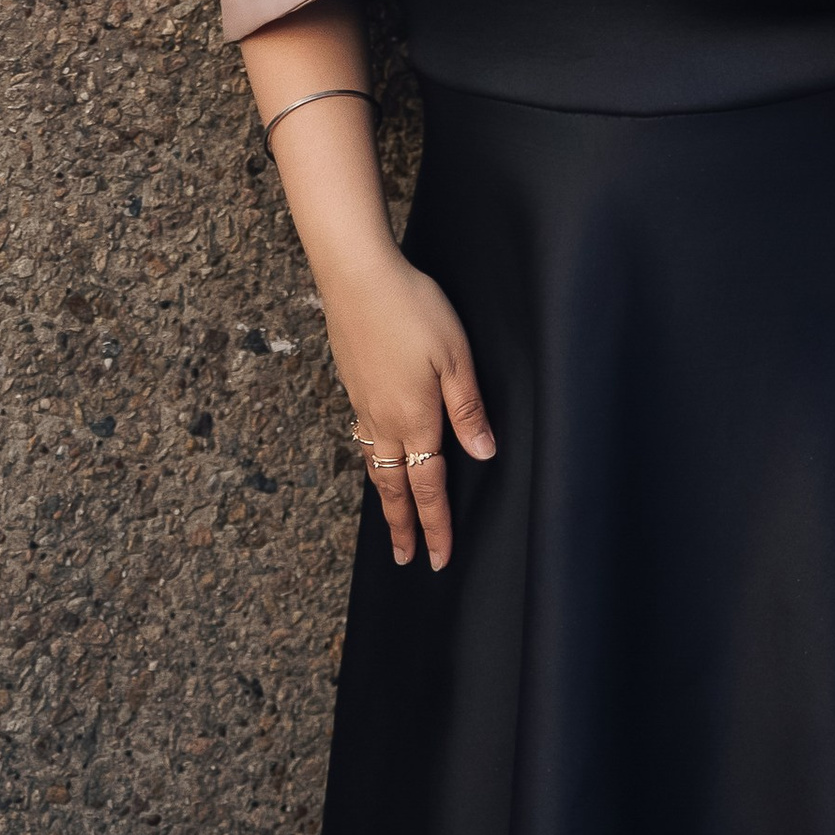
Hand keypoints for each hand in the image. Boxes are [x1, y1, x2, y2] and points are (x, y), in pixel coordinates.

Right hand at [320, 251, 496, 572]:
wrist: (356, 275)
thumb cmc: (412, 308)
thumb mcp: (455, 354)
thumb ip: (468, 407)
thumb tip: (483, 453)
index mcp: (415, 418)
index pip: (428, 486)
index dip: (435, 525)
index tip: (438, 559)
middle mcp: (384, 420)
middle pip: (394, 487)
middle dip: (402, 526)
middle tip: (405, 559)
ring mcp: (363, 403)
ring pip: (374, 465)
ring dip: (384, 499)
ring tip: (389, 521)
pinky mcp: (351, 384)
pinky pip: (361, 438)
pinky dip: (369, 463)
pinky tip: (372, 457)